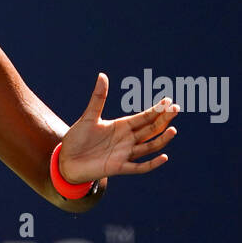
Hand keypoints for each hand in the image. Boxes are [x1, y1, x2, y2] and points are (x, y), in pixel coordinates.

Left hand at [58, 73, 179, 183]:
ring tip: (172, 130)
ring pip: (148, 147)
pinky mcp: (118, 167)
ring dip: (161, 140)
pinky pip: (139, 167)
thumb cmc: (77, 139)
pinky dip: (151, 164)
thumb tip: (102, 75)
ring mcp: (124, 154)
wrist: (66, 160)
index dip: (156, 110)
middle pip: (150, 129)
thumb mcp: (88, 117)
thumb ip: (98, 98)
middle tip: (175, 109)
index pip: (144, 117)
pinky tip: (163, 157)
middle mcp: (127, 139)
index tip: (169, 101)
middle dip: (163, 120)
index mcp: (122, 126)